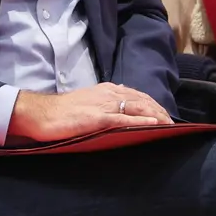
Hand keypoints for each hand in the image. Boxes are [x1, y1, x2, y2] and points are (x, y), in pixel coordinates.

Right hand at [9, 82, 173, 142]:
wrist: (41, 114)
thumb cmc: (62, 111)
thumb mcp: (88, 102)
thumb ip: (105, 103)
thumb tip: (122, 106)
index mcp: (107, 90)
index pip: (138, 95)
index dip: (154, 105)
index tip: (166, 115)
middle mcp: (109, 94)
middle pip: (143, 100)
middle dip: (160, 111)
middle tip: (174, 124)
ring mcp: (104, 105)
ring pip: (138, 107)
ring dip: (157, 116)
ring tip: (170, 125)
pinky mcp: (97, 118)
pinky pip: (124, 118)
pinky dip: (141, 121)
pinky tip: (154, 125)